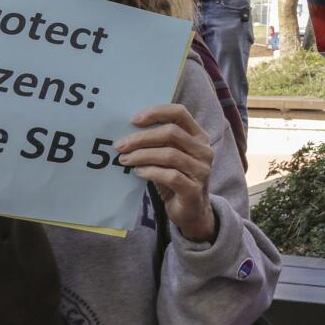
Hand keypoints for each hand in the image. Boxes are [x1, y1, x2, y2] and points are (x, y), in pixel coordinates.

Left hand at [117, 104, 215, 243]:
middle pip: (172, 133)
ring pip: (169, 154)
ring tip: (124, 159)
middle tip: (120, 145)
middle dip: (142, 137)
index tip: (133, 120)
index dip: (156, 112)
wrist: (191, 212)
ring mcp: (202, 170)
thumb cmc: (176, 179)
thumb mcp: (169, 157)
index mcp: (199, 137)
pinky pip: (170, 176)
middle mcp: (204, 150)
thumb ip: (158, 143)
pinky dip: (150, 171)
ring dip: (142, 155)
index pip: (180, 113)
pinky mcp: (194, 189)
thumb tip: (127, 132)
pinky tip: (137, 172)